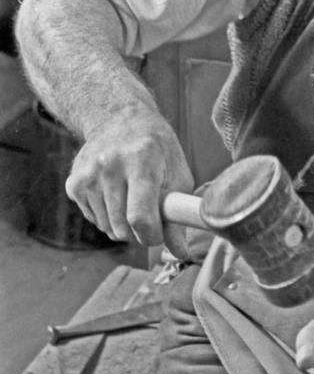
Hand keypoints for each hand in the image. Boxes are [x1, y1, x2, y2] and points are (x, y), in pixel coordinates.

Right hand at [66, 108, 194, 256]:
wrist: (121, 120)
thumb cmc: (158, 151)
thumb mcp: (177, 176)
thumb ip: (178, 215)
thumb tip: (180, 254)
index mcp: (142, 161)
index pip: (140, 216)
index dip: (151, 236)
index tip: (159, 233)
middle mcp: (110, 166)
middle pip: (122, 227)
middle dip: (139, 232)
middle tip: (150, 215)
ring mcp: (88, 174)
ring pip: (107, 228)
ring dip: (124, 225)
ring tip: (133, 200)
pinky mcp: (74, 183)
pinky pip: (94, 220)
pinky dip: (108, 217)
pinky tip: (116, 195)